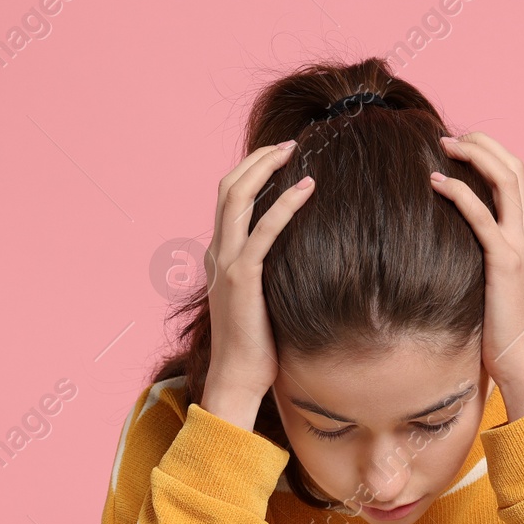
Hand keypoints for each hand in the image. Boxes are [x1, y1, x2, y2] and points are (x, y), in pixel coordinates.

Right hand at [199, 141, 315, 430]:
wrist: (236, 379)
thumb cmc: (255, 348)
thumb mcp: (259, 301)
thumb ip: (268, 275)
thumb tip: (299, 262)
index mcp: (218, 256)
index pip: (228, 200)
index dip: (250, 172)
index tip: (278, 157)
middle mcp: (217, 253)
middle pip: (229, 188)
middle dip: (257, 159)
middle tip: (288, 144)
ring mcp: (226, 264)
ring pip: (237, 198)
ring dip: (265, 168)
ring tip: (293, 151)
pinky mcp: (243, 278)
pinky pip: (263, 231)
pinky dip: (284, 205)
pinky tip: (306, 189)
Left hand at [430, 132, 523, 421]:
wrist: (523, 362)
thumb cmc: (501, 332)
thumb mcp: (490, 288)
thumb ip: (477, 264)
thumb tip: (445, 254)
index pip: (513, 179)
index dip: (488, 155)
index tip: (456, 148)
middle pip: (513, 168)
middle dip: (482, 143)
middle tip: (448, 136)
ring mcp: (519, 245)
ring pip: (505, 180)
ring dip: (474, 155)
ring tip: (443, 145)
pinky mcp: (505, 262)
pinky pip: (482, 216)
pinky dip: (460, 192)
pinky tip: (436, 182)